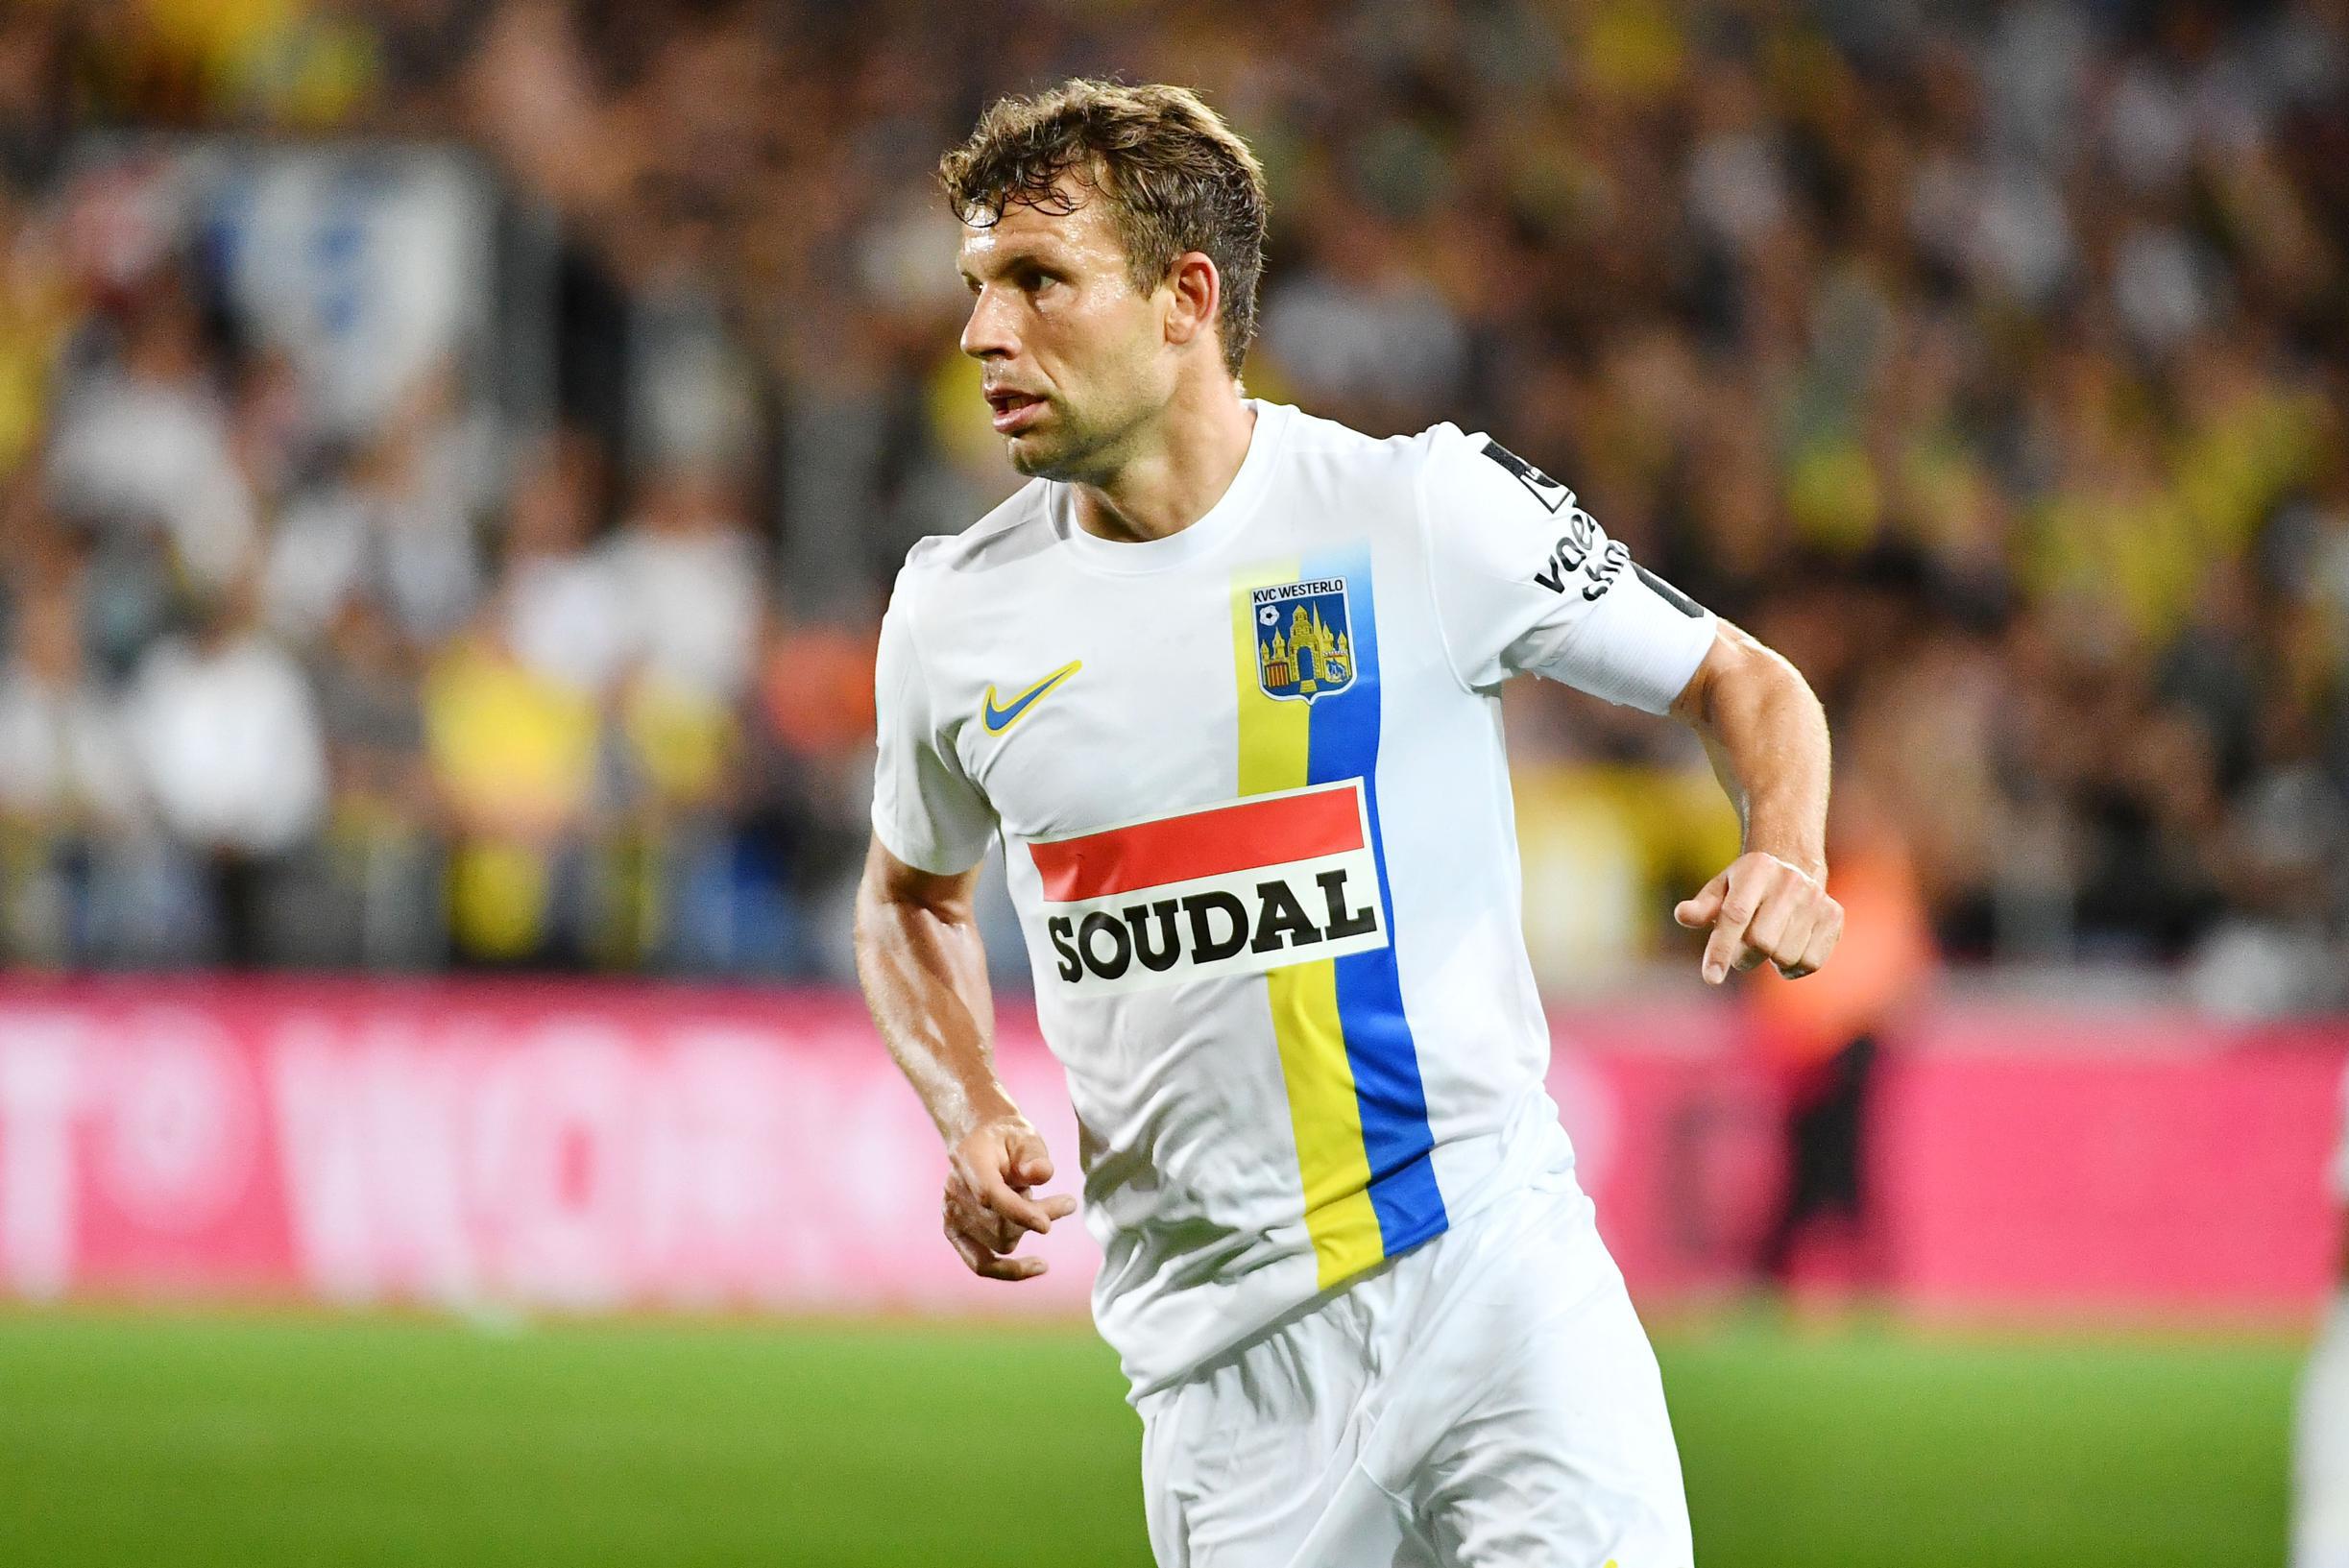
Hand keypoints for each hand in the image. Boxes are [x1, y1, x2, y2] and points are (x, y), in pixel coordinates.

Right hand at [941, 1117, 1078, 1281]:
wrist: (982, 1139)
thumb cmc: (1009, 1138)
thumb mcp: (1026, 1135)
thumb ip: (1034, 1154)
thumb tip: (1041, 1174)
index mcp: (969, 1160)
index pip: (990, 1194)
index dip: (1019, 1212)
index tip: (1047, 1225)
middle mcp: (954, 1190)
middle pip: (999, 1223)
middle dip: (1037, 1217)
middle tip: (1066, 1203)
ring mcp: (951, 1214)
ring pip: (1000, 1243)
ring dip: (1026, 1229)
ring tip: (1035, 1202)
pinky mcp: (955, 1232)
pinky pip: (982, 1263)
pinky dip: (1010, 1269)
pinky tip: (1040, 1267)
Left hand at [1674, 851, 1842, 984]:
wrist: (1793, 865)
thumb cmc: (1745, 885)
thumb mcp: (1720, 888)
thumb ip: (1702, 906)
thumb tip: (1683, 915)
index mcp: (1755, 869)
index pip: (1735, 915)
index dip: (1721, 949)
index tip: (1711, 979)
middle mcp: (1789, 881)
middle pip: (1760, 942)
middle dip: (1743, 956)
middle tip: (1740, 949)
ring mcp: (1815, 899)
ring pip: (1785, 957)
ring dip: (1768, 962)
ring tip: (1766, 943)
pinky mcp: (1833, 916)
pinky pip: (1810, 963)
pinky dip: (1792, 968)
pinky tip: (1787, 949)